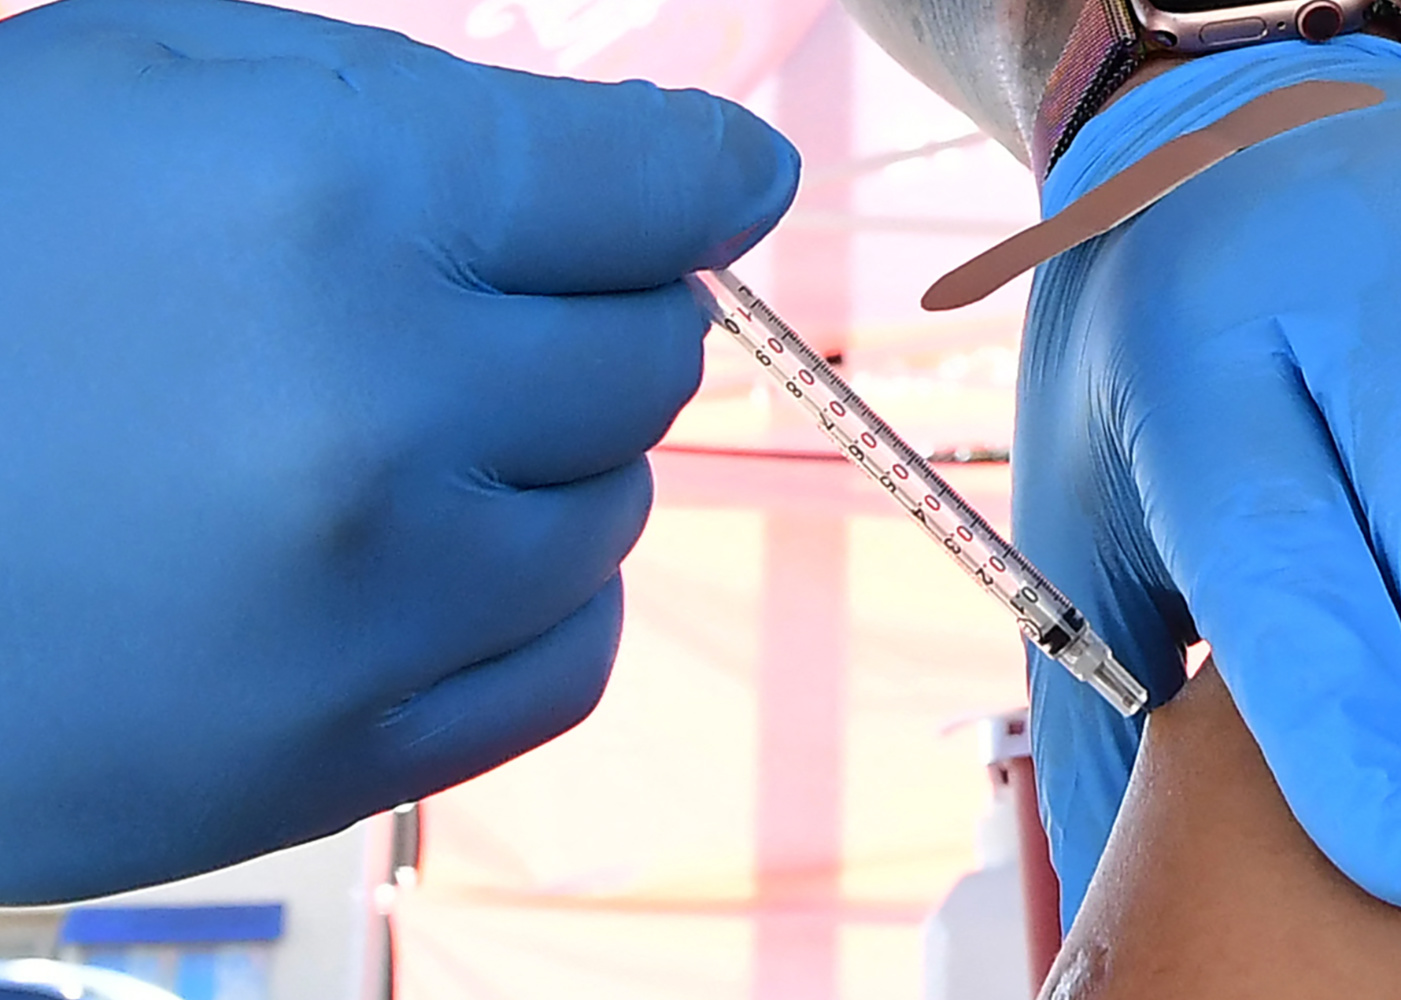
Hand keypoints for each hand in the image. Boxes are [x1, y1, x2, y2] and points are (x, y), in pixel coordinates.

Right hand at [0, 0, 795, 902]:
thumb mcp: (134, 84)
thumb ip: (403, 112)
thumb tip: (673, 176)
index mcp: (332, 196)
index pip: (656, 185)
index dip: (705, 173)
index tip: (728, 180)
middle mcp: (379, 406)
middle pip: (654, 356)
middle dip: (591, 314)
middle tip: (477, 309)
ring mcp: (368, 603)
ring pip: (619, 508)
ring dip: (547, 458)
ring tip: (393, 437)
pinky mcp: (338, 756)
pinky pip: (569, 657)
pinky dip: (535, 594)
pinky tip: (430, 556)